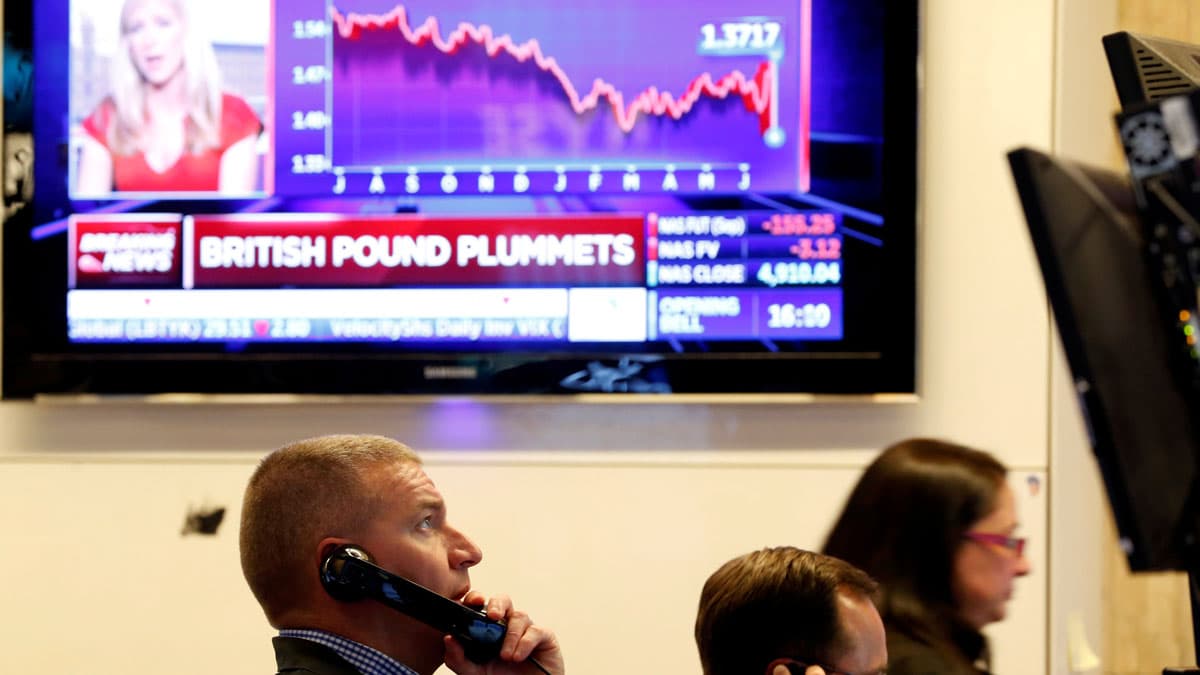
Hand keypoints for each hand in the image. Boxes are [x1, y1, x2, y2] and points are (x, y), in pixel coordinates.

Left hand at [443, 592, 564, 674]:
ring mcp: (525, 629)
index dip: (475, 598)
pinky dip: (525, 643)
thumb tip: (449, 638)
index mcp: (488, 629)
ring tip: (506, 657)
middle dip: (497, 604)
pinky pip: (535, 630)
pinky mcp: (544, 636)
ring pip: (519, 616)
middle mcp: (506, 625)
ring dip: (510, 636)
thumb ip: (458, 658)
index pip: (480, 605)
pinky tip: (518, 657)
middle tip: (492, 617)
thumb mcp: (473, 672)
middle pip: (502, 600)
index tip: (472, 601)